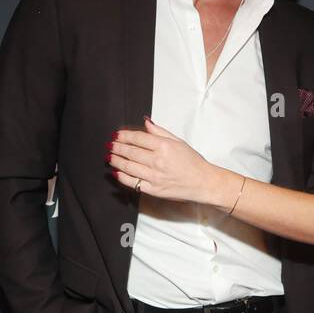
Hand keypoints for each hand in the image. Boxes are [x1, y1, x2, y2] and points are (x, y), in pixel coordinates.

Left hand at [106, 118, 222, 203]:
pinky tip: (117, 173)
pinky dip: (123, 177)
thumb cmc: (193, 163)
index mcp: (164, 146)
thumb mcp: (178, 141)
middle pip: (130, 152)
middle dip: (117, 147)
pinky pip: (133, 183)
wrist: (203, 183)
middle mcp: (157, 161)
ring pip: (128, 167)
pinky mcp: (154, 190)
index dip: (124, 136)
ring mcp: (154, 176)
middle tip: (110, 145)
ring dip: (116, 161)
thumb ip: (160, 132)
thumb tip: (146, 123)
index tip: (117, 135)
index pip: (137, 138)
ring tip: (110, 157)